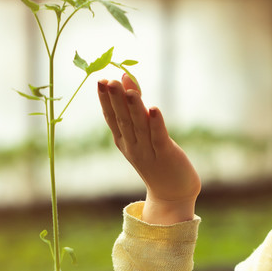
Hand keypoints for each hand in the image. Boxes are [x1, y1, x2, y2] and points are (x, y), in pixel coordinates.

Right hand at [98, 75, 199, 222]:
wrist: (171, 194)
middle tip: (108, 81)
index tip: (100, 80)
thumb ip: (134, 105)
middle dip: (115, 100)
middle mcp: (132, 145)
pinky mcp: (166, 155)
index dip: (105, 100)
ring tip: (129, 90)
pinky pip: (159, 137)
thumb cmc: (156, 158)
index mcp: (124, 140)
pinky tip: (153, 109)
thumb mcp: (141, 131)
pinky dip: (155, 123)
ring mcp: (148, 151)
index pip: (111, 117)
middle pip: (122, 120)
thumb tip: (125, 76)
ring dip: (133, 108)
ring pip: (139, 126)